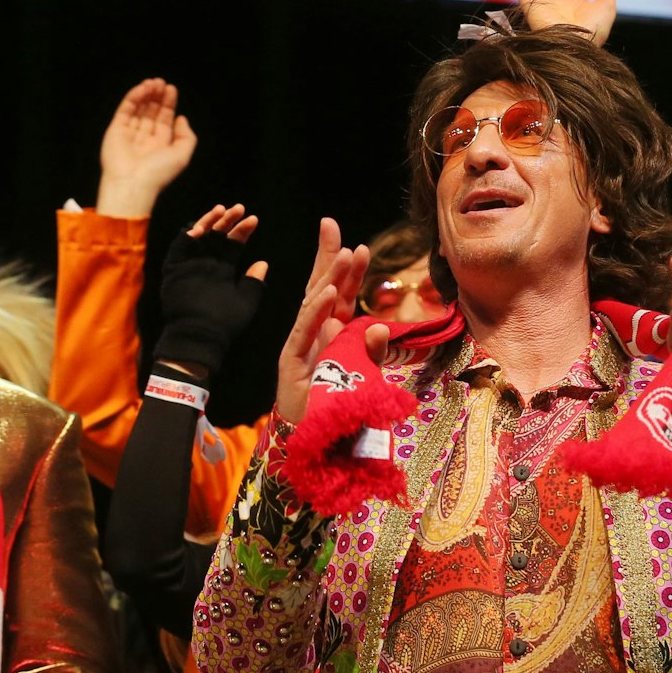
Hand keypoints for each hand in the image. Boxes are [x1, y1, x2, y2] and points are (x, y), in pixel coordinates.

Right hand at [97, 79, 196, 218]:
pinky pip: (125, 110)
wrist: (133, 182)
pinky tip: (142, 89)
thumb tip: (181, 118)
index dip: (168, 103)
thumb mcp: (182, 154)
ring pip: (138, 109)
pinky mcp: (116, 130)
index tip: (171, 89)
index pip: (164, 119)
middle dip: (157, 97)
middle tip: (161, 82)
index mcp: (160, 145)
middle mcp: (145, 139)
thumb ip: (187, 136)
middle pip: (151, 112)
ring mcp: (129, 134)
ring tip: (153, 82)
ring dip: (145, 94)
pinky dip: (133, 98)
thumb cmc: (159, 172)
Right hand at [154, 203, 269, 379]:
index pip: (232, 244)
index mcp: (223, 270)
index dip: (242, 231)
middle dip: (227, 220)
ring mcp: (190, 266)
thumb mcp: (246, 301)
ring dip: (208, 222)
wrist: (201, 337)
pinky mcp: (174, 271)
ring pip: (197, 236)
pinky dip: (187, 236)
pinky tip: (201, 228)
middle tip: (238, 208)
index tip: (254, 220)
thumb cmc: (226, 324)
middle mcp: (206, 264)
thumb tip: (262, 263)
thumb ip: (254, 283)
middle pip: (216, 235)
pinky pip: (178, 248)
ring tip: (221, 210)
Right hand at [276, 218, 375, 424]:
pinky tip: (327, 292)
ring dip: (329, 279)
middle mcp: (314, 336)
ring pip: (313, 306)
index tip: (354, 242)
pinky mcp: (290, 364)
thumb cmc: (338, 412)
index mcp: (332, 336)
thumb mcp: (366, 379)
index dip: (344, 268)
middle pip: (321, 290)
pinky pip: (305, 332)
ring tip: (344, 254)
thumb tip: (380, 327)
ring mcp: (300, 347)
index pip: (338, 294)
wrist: (313, 446)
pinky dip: (316, 312)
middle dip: (328, 258)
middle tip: (332, 226)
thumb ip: (373, 354)